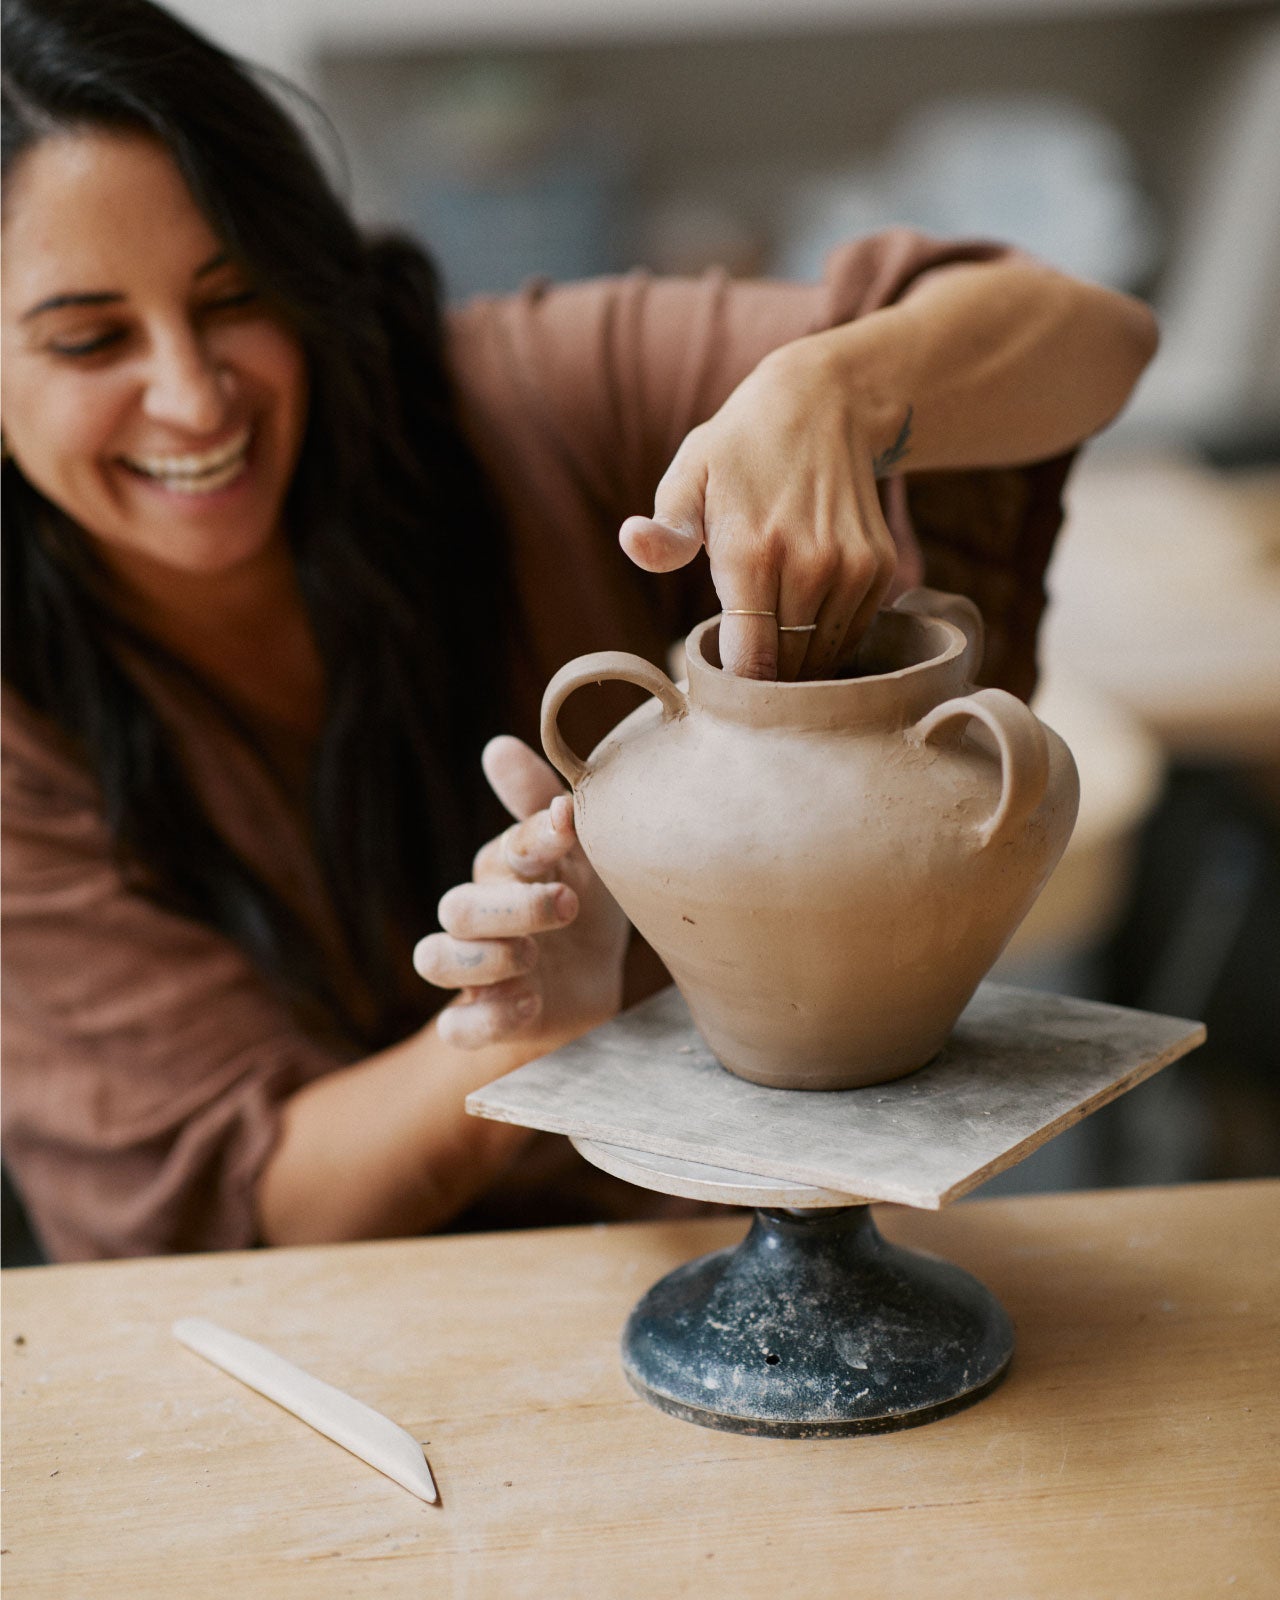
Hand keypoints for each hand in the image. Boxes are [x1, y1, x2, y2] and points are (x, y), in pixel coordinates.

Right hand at [412, 736, 628, 1049]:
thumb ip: (543, 803)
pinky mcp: (486, 1017)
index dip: (533, 838)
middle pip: (459, 907)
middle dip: (511, 907)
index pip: (505, 850)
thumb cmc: (584, 898)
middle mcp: (482, 916)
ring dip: (482, 959)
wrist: (596, 976)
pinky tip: (528, 1003)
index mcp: (507, 870)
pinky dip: (485, 1018)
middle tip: (567, 905)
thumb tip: (496, 746)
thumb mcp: (582, 852)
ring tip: (531, 957)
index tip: (569, 828)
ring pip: (434, 960)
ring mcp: (479, 970)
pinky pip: (455, 1026)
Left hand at [619, 338, 899, 681]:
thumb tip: (633, 541)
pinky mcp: (881, 568)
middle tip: (743, 648)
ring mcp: (852, 569)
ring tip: (773, 627)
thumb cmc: (739, 450)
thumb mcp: (689, 478)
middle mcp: (810, 566)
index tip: (718, 675)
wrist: (824, 404)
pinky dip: (827, 637)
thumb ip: (665, 532)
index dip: (732, 684)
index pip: (750, 665)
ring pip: (822, 659)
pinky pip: (851, 636)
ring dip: (797, 659)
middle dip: (762, 676)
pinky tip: (805, 610)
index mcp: (751, 553)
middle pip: (786, 669)